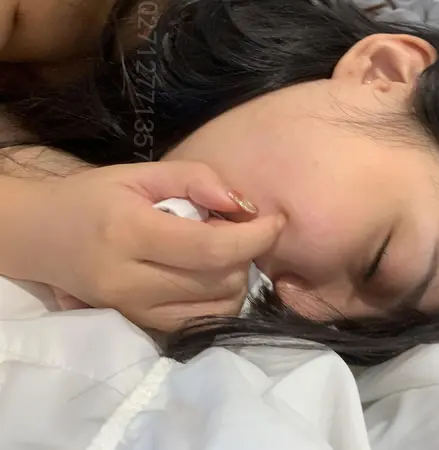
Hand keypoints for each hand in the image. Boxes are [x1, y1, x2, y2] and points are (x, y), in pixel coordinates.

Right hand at [14, 161, 282, 330]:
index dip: (255, 237)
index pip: (210, 247)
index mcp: (128, 232)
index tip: (276, 221)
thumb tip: (243, 204)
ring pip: (217, 308)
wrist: (41, 238)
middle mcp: (130, 281)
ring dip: (237, 279)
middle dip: (246, 255)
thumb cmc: (93, 198)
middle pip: (220, 281)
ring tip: (222, 252)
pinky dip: (220, 300)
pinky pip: (201, 322)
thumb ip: (195, 178)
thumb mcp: (140, 173)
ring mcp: (134, 311)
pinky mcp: (141, 326)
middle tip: (238, 229)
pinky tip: (210, 275)